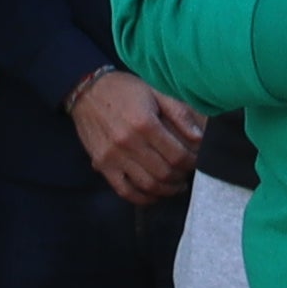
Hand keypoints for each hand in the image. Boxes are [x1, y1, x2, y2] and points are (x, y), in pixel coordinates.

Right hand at [70, 68, 205, 204]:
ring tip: (175, 185)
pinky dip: (143, 198)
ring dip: (166, 190)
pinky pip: (125, 191)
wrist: (87, 91)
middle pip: (164, 173)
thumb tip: (199, 138)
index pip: (177, 155)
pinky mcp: (102, 165)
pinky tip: (154, 194)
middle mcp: (129, 142)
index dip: (191, 162)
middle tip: (187, 173)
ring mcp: (113, 157)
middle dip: (181, 177)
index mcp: (145, 123)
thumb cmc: (125, 90)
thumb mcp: (156, 91)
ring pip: (148, 185)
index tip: (196, 161)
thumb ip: (179, 113)